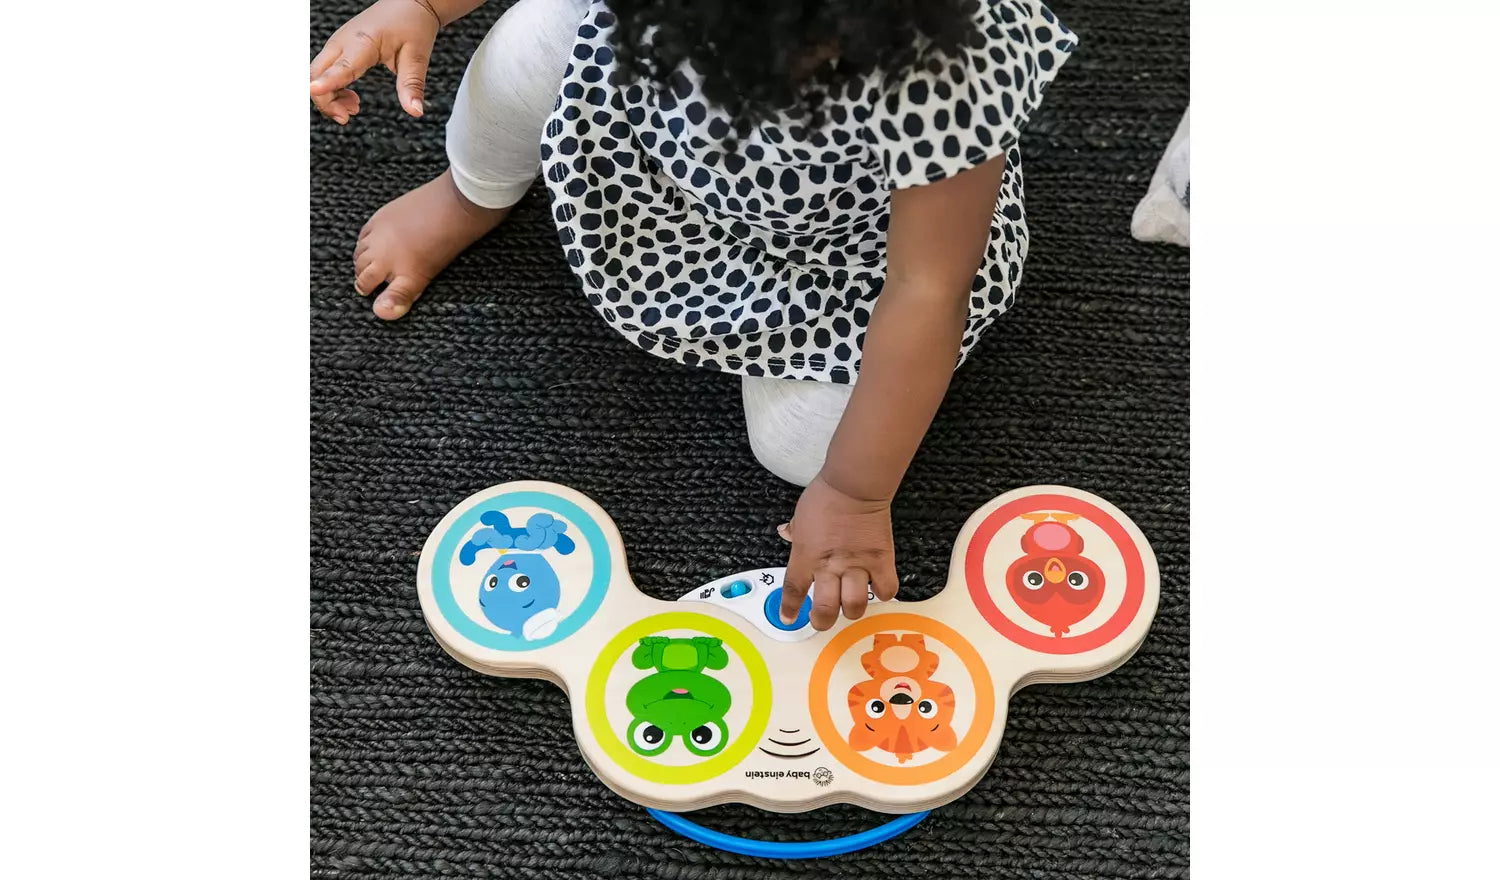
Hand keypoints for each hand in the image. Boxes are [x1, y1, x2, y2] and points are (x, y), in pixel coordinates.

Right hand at [310, 0, 439, 123]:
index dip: (326, 82)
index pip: (340, 66)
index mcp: (363, 42)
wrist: (409, 4)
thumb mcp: (417, 57)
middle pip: (317, 74)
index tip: (314, 91)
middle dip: (326, 100)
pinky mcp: (338, 48)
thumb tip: (416, 111)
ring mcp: (337, 43)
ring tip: (355, 108)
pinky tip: (351, 98)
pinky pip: (325, 71)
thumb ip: (412, 85)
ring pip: (317, 74)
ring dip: (329, 97)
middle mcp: (343, 41)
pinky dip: (332, 89)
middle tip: (348, 117)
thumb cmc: (412, 25)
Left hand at [780, 475, 899, 630]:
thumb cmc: (825, 496)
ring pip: (854, 605)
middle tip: (822, 620)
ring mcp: (857, 565)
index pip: (794, 590)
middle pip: (825, 609)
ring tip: (849, 606)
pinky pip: (885, 588)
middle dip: (821, 621)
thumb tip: (786, 533)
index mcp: (806, 555)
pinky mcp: (881, 560)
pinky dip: (881, 593)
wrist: (854, 486)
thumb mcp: (800, 515)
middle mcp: (830, 566)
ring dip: (850, 610)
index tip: (789, 618)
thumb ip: (794, 531)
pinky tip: (876, 588)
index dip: (790, 609)